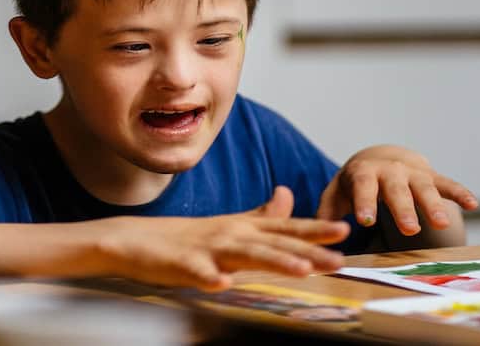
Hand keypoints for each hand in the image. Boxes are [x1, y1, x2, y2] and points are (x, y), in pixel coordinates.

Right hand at [92, 187, 349, 291]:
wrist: (133, 239)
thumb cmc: (184, 236)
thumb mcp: (228, 223)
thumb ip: (260, 214)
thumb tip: (287, 194)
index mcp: (242, 228)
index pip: (285, 229)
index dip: (315, 230)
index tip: (346, 231)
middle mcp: (230, 234)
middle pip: (275, 243)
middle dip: (308, 250)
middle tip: (339, 258)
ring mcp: (206, 249)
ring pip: (245, 256)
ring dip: (274, 262)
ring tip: (301, 271)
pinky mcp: (182, 264)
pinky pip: (198, 273)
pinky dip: (210, 277)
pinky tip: (223, 284)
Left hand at [316, 145, 478, 235]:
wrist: (379, 157)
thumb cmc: (354, 183)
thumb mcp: (336, 193)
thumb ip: (326, 212)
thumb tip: (316, 234)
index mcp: (363, 173)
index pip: (362, 187)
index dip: (364, 203)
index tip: (365, 221)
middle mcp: (389, 170)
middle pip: (396, 190)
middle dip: (403, 209)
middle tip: (408, 231)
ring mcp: (412, 173)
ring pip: (424, 188)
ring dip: (433, 205)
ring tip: (442, 224)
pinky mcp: (431, 177)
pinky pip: (447, 184)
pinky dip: (460, 192)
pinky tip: (472, 204)